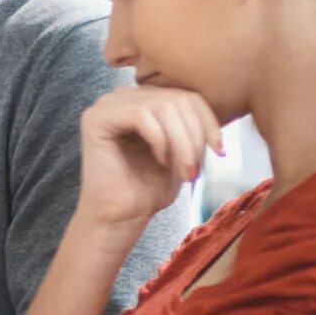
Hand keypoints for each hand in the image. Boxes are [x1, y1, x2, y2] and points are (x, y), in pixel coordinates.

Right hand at [77, 86, 223, 230]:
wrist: (120, 219)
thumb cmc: (147, 189)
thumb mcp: (181, 151)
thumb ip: (191, 126)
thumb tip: (219, 114)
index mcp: (142, 100)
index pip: (185, 96)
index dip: (208, 121)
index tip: (219, 151)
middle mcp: (122, 97)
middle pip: (176, 99)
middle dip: (194, 136)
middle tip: (195, 170)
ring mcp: (106, 105)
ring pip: (162, 106)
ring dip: (181, 142)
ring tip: (183, 170)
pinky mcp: (96, 119)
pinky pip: (141, 116)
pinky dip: (160, 140)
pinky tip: (161, 162)